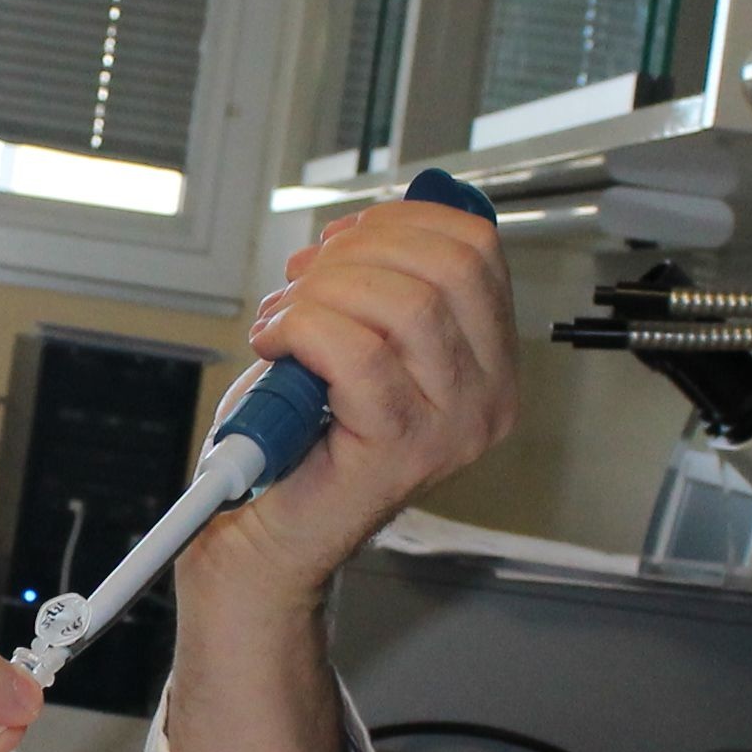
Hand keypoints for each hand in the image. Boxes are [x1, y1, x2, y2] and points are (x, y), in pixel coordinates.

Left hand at [184, 197, 516, 613]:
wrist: (262, 530)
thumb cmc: (301, 437)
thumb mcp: (354, 337)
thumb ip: (379, 282)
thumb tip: (369, 223)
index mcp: (489, 363)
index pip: (476, 249)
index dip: (401, 222)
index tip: (344, 240)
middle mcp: (487, 398)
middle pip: (444, 266)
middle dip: (356, 253)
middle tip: (304, 281)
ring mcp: (452, 428)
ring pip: (403, 303)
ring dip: (322, 292)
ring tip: (284, 318)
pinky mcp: (402, 450)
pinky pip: (357, 352)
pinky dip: (301, 329)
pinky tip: (275, 344)